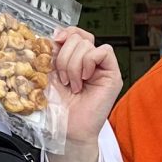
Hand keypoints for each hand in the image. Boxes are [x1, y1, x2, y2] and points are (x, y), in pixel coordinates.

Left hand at [49, 27, 122, 149]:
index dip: (65, 33)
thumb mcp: (48, 74)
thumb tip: (56, 33)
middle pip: (79, 38)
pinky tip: (84, 79)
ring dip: (73, 65)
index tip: (54, 42)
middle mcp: (89, 61)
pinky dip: (88, 63)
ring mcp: (102, 68)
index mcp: (74, 59)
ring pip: (88, 44)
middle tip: (64, 80)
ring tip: (73, 85)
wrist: (65, 129)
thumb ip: (53, 53)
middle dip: (65, 57)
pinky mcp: (112, 75)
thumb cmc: (57, 107)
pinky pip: (103, 52)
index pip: (75, 33)